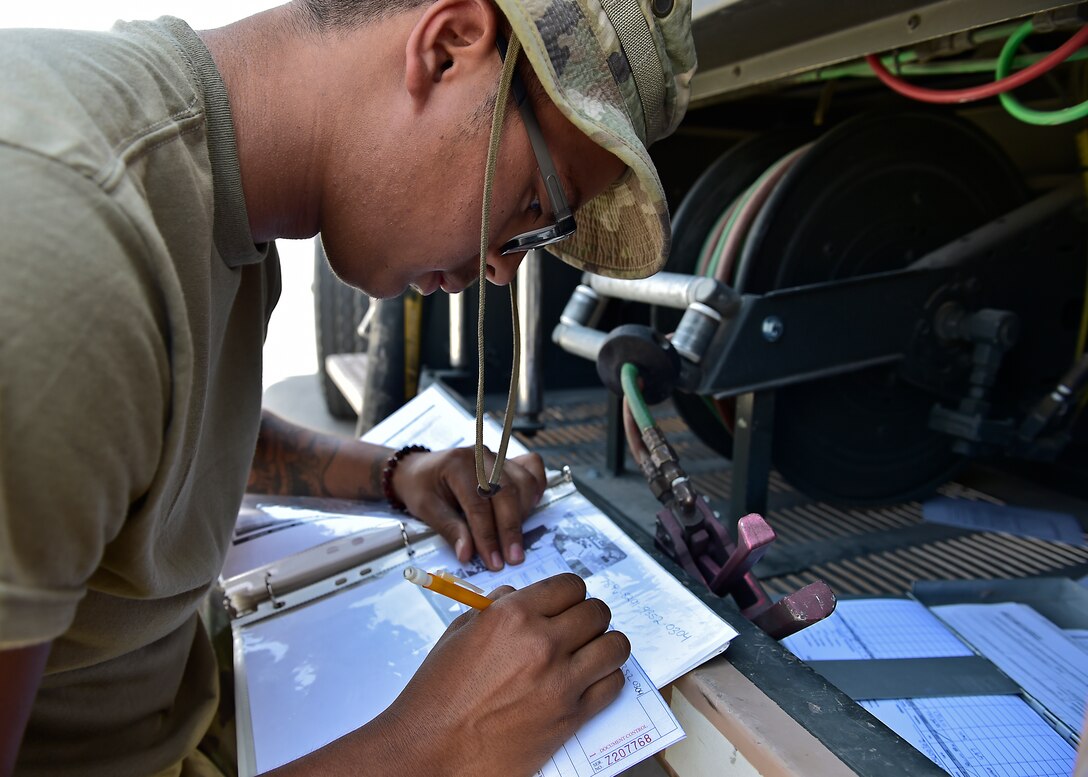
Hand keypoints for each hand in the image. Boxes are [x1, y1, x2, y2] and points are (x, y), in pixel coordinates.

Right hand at [371, 574, 630, 776]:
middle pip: (596, 612)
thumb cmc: (438, 695)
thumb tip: (519, 597)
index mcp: (512, 616)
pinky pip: (613, 684)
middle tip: (579, 628)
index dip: (570, 594)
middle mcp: (541, 643)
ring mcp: (560, 681)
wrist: (432, 750)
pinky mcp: (571, 715)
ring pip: (614, 646)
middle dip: (589, 617)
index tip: (568, 603)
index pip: (569, 586)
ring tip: (592, 652)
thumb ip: (496, 609)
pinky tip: (591, 680)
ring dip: (606, 645)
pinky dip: (607, 679)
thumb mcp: (460, 634)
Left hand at [392, 447, 545, 569]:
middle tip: (513, 558)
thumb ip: (450, 529)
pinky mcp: (507, 461)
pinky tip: (528, 508)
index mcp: (457, 464)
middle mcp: (481, 456)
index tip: (494, 561)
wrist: (418, 469)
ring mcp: (497, 456)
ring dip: (523, 514)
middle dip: (511, 529)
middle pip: (506, 492)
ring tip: (513, 540)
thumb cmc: (420, 488)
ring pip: (523, 482)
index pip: (478, 504)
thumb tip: (468, 554)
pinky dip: (535, 488)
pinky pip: (532, 468)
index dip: (488, 536)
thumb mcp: (426, 509)